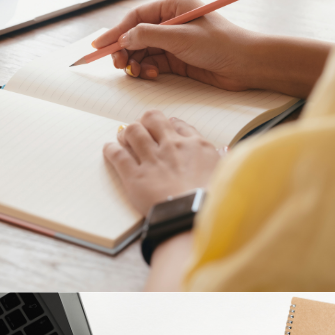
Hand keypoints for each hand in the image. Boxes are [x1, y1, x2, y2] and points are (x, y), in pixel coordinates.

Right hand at [92, 0, 329, 98]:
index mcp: (173, 6)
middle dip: (125, 49)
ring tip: (136, 72)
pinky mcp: (179, 59)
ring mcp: (175, 41)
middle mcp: (172, 21)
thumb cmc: (220, 44)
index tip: (100, 46)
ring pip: (143, 51)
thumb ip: (149, 35)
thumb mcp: (181, 37)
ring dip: (136, 62)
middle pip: (136, 35)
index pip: (136, 17)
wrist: (246, 65)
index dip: (116, 31)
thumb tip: (125, 37)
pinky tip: (151, 75)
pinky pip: (154, 63)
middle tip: (118, 64)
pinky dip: (147, 70)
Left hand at [103, 110, 220, 216]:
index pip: (178, 125)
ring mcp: (152, 160)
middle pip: (153, 119)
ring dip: (126, 133)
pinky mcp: (135, 176)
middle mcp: (172, 147)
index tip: (166, 130)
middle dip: (146, 121)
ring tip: (124, 138)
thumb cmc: (212, 200)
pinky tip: (109, 149)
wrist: (194, 216)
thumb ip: (221, 160)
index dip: (169, 125)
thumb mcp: (224, 175)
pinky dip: (111, 150)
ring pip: (132, 131)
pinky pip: (118, 155)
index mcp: (196, 146)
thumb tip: (223, 151)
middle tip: (143, 129)